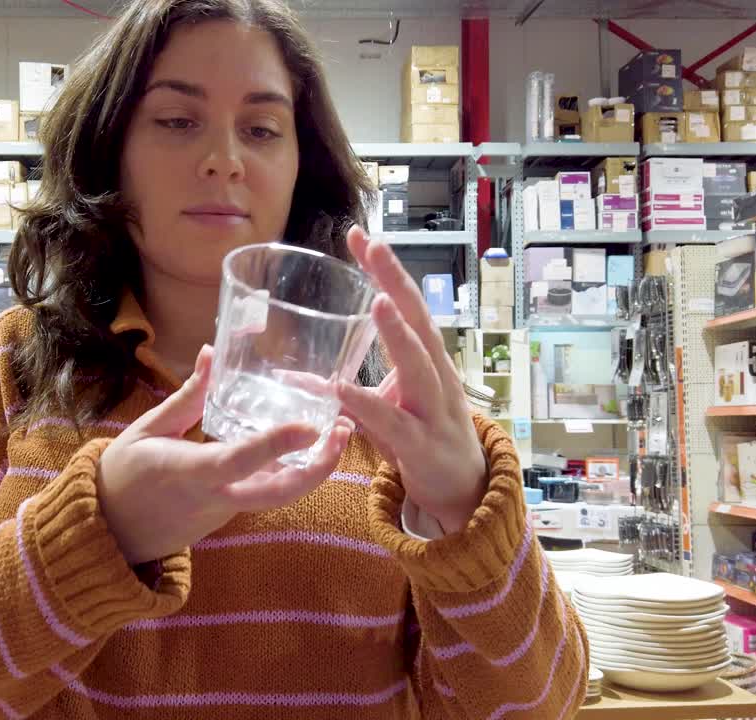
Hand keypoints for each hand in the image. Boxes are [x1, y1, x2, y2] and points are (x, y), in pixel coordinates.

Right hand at [97, 345, 352, 563]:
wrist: (109, 533)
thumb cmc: (122, 474)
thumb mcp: (147, 429)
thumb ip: (186, 397)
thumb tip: (210, 353)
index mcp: (188, 473)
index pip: (239, 460)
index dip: (277, 445)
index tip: (312, 426)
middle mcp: (214, 498)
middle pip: (278, 494)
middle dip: (318, 468)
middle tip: (343, 432)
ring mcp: (225, 512)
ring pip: (277, 494)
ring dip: (311, 468)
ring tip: (337, 431)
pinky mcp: (229, 515)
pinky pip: (265, 494)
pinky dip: (290, 472)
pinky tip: (308, 445)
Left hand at [337, 226, 487, 533]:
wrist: (463, 490)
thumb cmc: (422, 437)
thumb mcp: (385, 406)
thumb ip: (345, 387)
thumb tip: (292, 374)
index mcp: (427, 358)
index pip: (406, 304)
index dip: (386, 270)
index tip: (360, 235)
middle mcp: (436, 375)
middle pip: (419, 320)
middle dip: (396, 282)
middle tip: (375, 245)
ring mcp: (433, 409)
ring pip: (418, 365)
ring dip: (397, 333)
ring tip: (376, 302)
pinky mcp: (420, 445)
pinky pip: (392, 422)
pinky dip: (366, 405)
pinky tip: (340, 390)